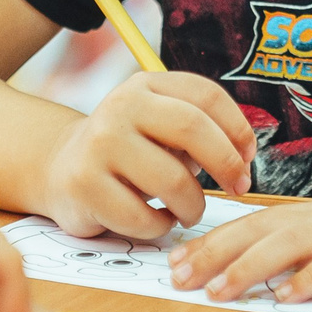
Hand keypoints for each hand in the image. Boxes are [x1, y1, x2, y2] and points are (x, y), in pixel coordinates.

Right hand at [39, 72, 256, 239]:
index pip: (205, 95)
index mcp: (145, 85)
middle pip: (192, 129)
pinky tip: (156, 220)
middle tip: (240, 187)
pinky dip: (160, 225)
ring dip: (194, 205)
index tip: (248, 156)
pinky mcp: (84, 185)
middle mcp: (121, 107)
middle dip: (227, 164)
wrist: (62, 167)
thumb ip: (197, 129)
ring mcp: (100, 145)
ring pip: (172, 181)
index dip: (237, 128)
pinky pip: (143, 217)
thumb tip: (242, 156)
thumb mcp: (159, 124)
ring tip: (189, 210)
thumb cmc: (130, 150)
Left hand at [166, 180, 311, 303]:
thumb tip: (265, 279)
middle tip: (178, 278)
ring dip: (249, 267)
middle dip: (213, 252)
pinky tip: (288, 298)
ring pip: (288, 244)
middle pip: (258, 230)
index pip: (250, 225)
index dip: (210, 242)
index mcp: (310, 216)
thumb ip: (307, 251)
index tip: (175, 262)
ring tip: (220, 290)